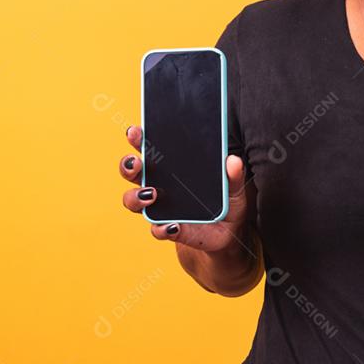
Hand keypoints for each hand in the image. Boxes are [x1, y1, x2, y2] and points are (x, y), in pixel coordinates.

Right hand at [119, 125, 253, 254]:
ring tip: (150, 194)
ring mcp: (160, 208)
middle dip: (128, 165)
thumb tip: (233, 160)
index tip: (135, 131)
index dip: (138, 138)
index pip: (150, 148)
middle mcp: (158, 185)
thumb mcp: (233, 186)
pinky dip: (162, 228)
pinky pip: (157, 229)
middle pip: (132, 171)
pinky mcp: (168, 229)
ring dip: (135, 197)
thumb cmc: (224, 202)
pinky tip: (172, 226)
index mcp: (171, 167)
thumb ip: (234, 174)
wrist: (226, 232)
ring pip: (134, 201)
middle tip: (136, 162)